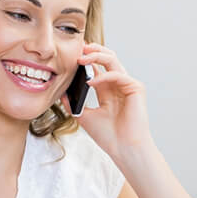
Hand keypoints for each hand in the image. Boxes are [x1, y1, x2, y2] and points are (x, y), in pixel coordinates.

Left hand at [71, 43, 152, 159]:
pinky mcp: (136, 88)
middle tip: (78, 48)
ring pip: (113, 61)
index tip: (71, 54)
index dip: (86, 58)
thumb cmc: (108, 136)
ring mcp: (128, 85)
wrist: (123, 149)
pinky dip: (103, 76)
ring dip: (96, 57)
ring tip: (81, 59)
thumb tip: (60, 94)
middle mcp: (118, 85)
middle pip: (107, 58)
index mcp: (107, 90)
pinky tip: (90, 82)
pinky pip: (117, 75)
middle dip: (92, 50)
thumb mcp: (84, 116)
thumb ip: (73, 104)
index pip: (97, 67)